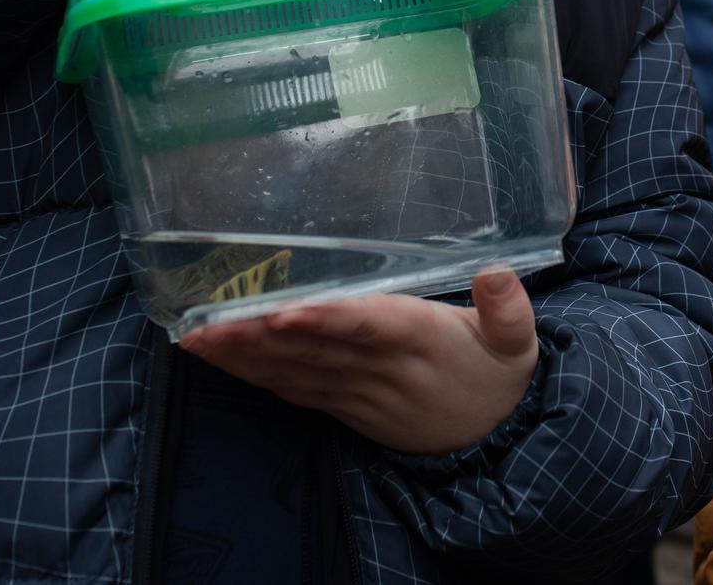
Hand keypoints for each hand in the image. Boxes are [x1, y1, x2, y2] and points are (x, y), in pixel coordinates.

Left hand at [180, 269, 540, 455]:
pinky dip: (257, 377)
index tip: (281, 312)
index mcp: (420, 340)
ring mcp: (359, 393)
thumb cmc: (498, 372)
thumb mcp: (517, 342)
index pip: (366, 324)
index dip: (324, 318)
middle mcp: (381, 368)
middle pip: (313, 349)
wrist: (495, 439)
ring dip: (244, 357)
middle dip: (258, 336)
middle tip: (206, 321)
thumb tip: (498, 272)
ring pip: (295, 373)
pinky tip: (221, 360)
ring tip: (195, 337)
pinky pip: (294, 392)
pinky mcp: (345, 408)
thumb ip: (509, 309)